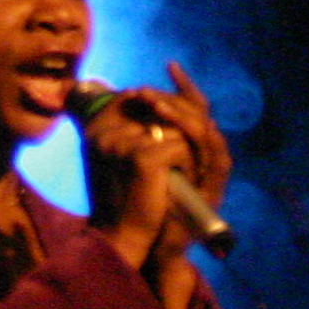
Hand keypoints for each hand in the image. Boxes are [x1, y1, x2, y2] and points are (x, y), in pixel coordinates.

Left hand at [88, 62, 233, 308]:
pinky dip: (196, 138)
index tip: (168, 65)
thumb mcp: (117, 160)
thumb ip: (114, 132)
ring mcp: (208, 174)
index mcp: (184, 148)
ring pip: (208, 132)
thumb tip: (93, 96)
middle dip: (176, 97)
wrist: (138, 243)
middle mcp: (200, 158)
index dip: (185, 87)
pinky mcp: (211, 191)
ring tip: (152, 103)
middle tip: (145, 92)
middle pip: (203, 114)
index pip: (194, 109)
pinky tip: (176, 127)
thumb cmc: (125, 203)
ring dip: (181, 113)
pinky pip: (215, 156)